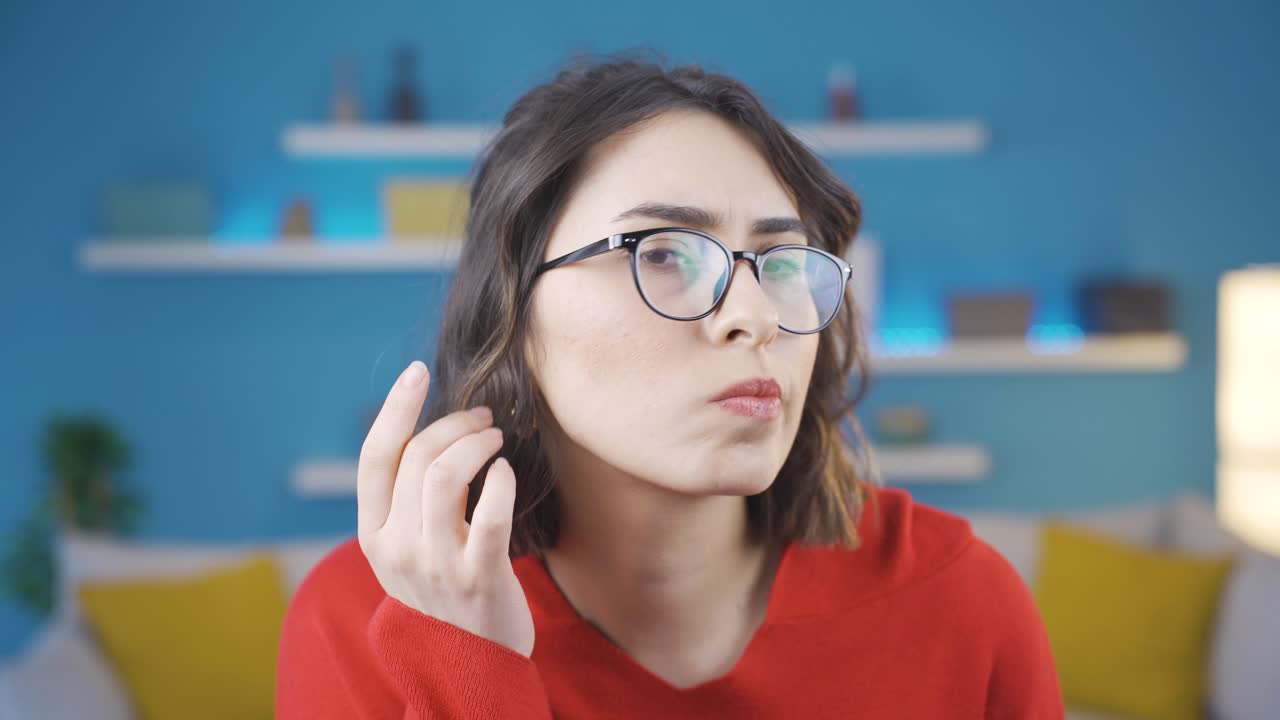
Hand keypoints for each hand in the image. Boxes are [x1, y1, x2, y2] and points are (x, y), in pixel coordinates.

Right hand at [357, 360, 534, 656]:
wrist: (470, 663)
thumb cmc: (446, 590)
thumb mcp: (409, 548)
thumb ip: (408, 498)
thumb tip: (430, 428)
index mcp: (374, 534)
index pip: (375, 457)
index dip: (396, 407)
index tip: (419, 371)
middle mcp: (397, 547)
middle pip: (417, 457)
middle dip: (454, 423)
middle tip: (484, 418)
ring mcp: (435, 565)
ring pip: (444, 476)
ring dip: (477, 443)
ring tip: (497, 438)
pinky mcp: (478, 577)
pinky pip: (490, 516)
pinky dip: (502, 483)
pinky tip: (508, 472)